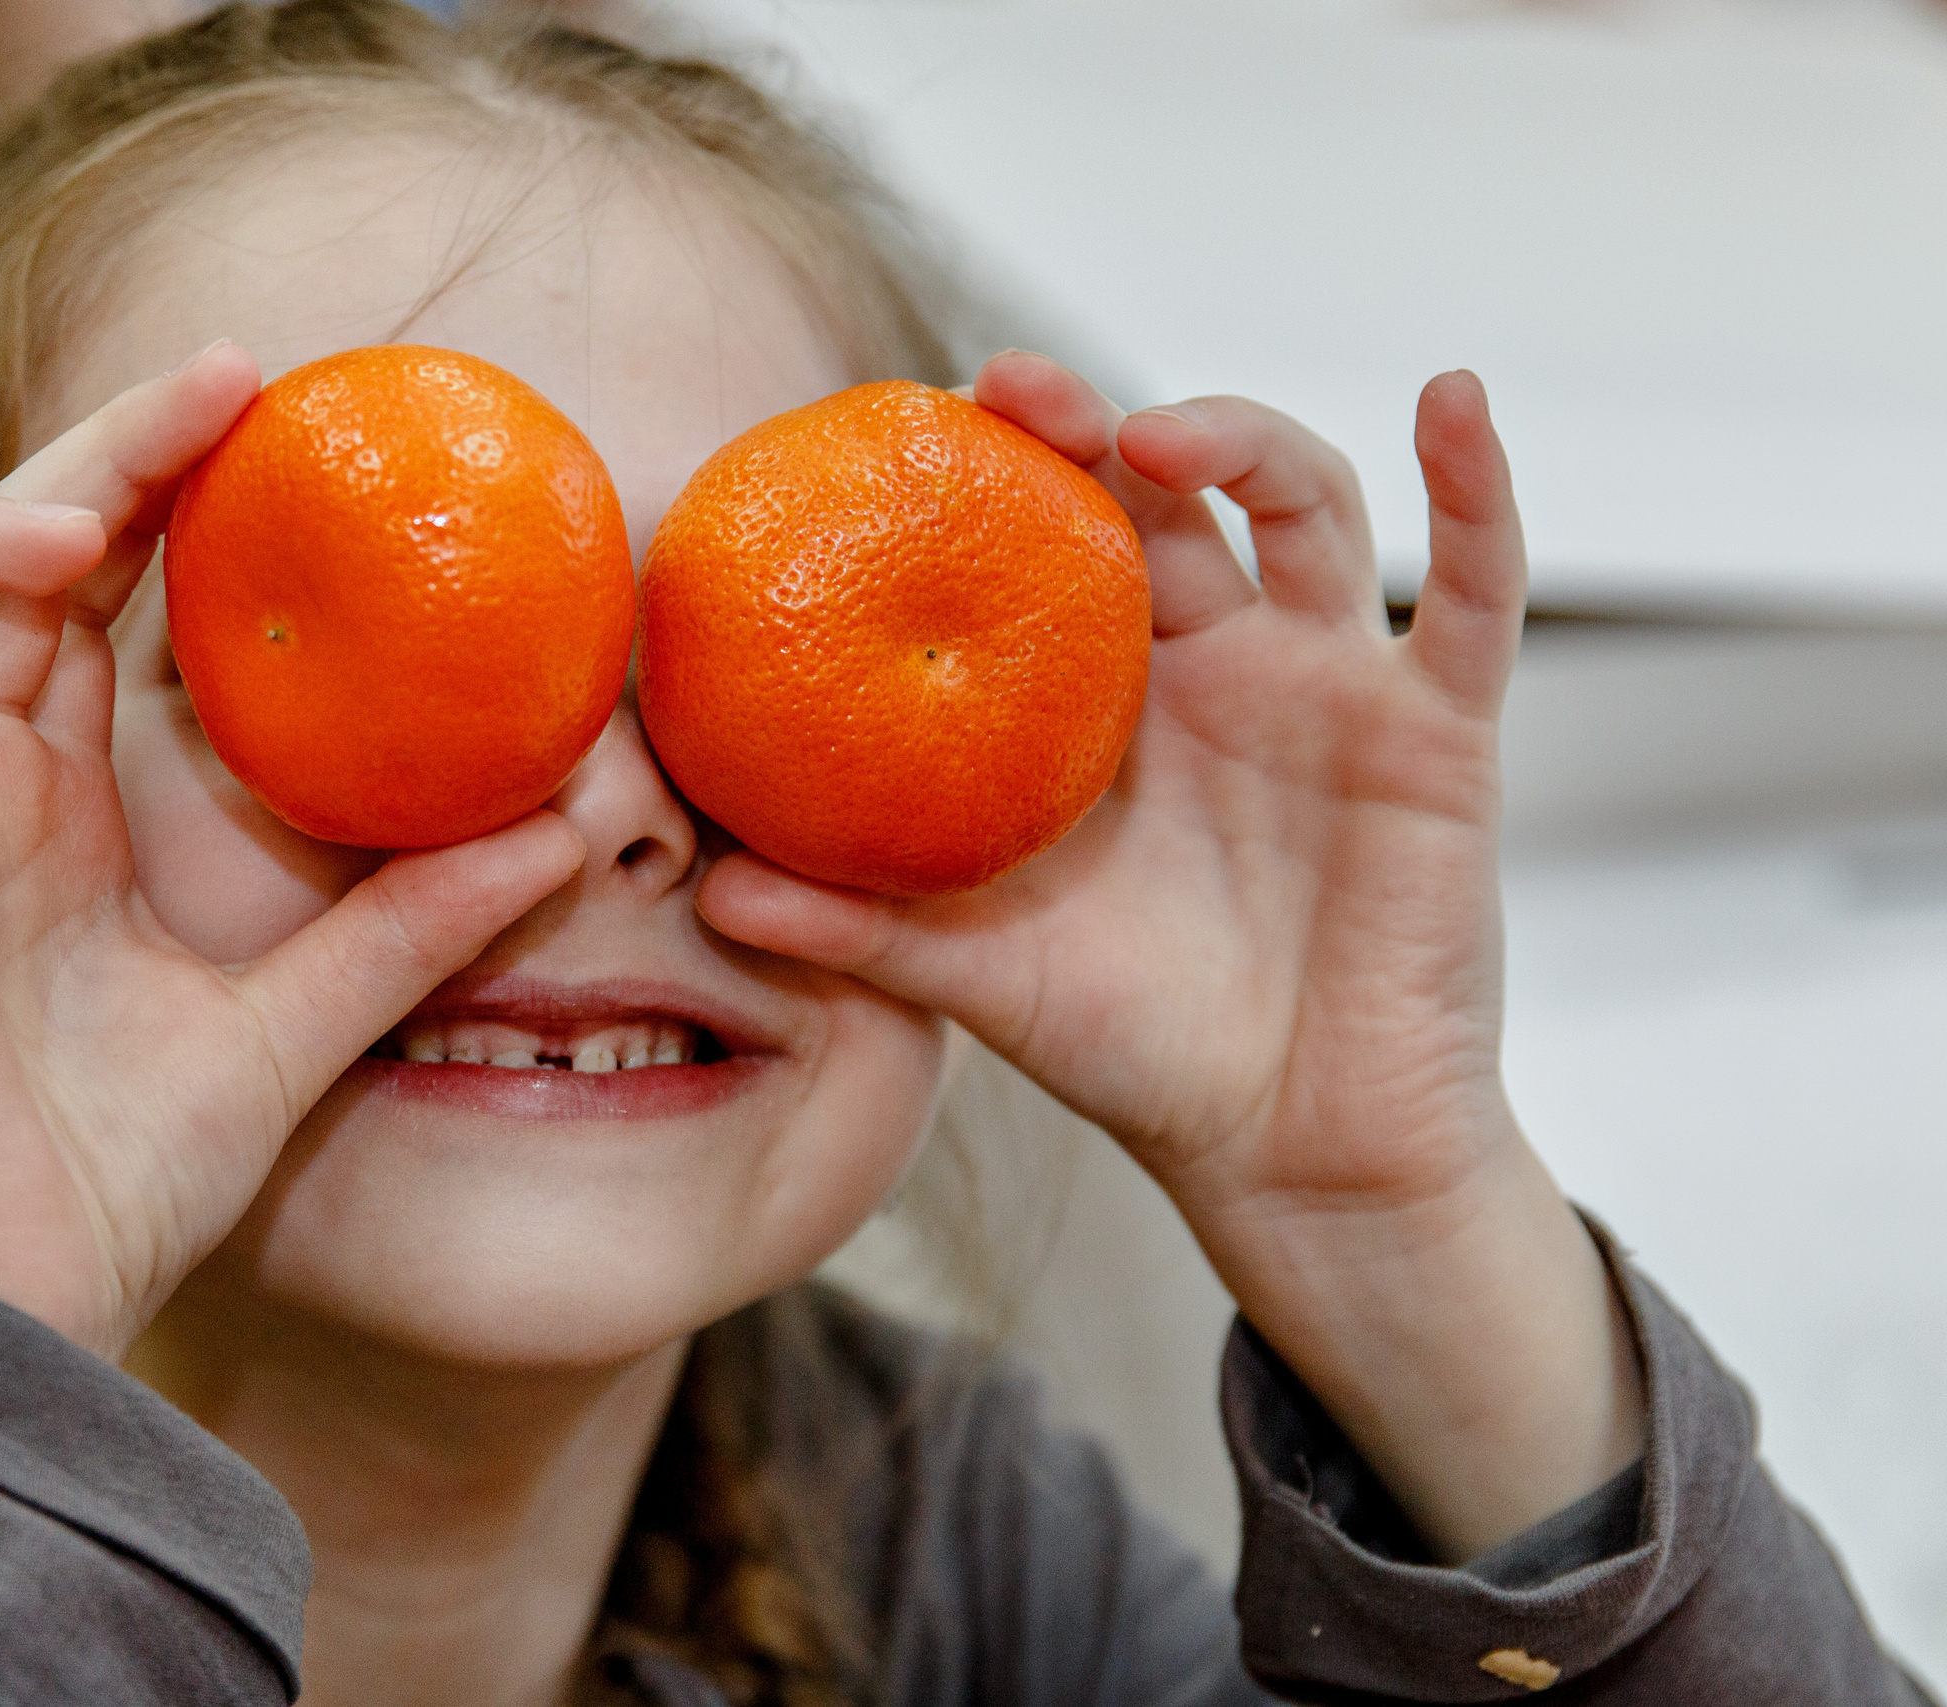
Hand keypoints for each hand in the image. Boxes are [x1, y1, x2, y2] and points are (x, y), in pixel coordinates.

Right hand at [0, 345, 584, 1361]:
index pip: (81, 586)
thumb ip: (412, 919)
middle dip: (78, 457)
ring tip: (55, 546)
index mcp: (55, 793)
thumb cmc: (143, 1167)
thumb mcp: (305, 1014)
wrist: (50, 1300)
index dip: (145, 482)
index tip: (257, 402)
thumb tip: (566, 829)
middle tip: (207, 387)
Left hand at [699, 355, 1640, 1558]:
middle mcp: (1215, 660)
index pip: (1047, 543)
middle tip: (1012, 391)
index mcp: (1105, 698)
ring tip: (1160, 436)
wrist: (1289, 1144)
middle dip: (1094, 425)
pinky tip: (1452, 398)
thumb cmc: (1135, 1047)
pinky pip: (1474, 590)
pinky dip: (1476, 487)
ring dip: (1242, 440)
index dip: (997, 471)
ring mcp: (1328, 681)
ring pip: (1302, 506)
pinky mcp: (1435, 726)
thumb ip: (855, 927)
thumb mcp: (981, 974)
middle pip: (1164, 493)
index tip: (913, 420)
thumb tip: (704, 889)